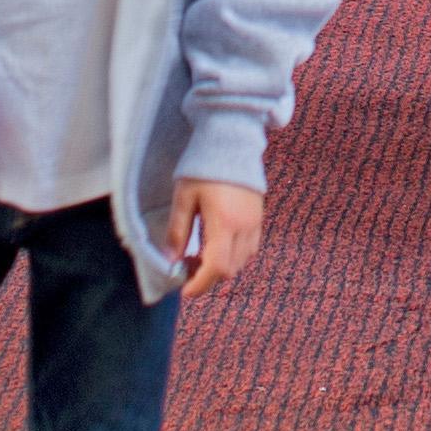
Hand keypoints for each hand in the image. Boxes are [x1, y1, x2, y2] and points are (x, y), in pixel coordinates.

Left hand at [163, 179, 264, 298]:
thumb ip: (177, 231)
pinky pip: (249, 249)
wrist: (232, 141)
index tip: (184, 290)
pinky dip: (233, 256)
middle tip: (186, 269)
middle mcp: (244, 227)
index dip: (200, 285)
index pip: (217, 268)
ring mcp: (255, 223)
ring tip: (200, 255)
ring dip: (221, 267)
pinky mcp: (259, 218)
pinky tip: (217, 244)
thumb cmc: (203, 167)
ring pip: (241, 262)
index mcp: (225, 223)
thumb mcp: (183, 198)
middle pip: (229, 270)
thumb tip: (171, 261)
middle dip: (207, 278)